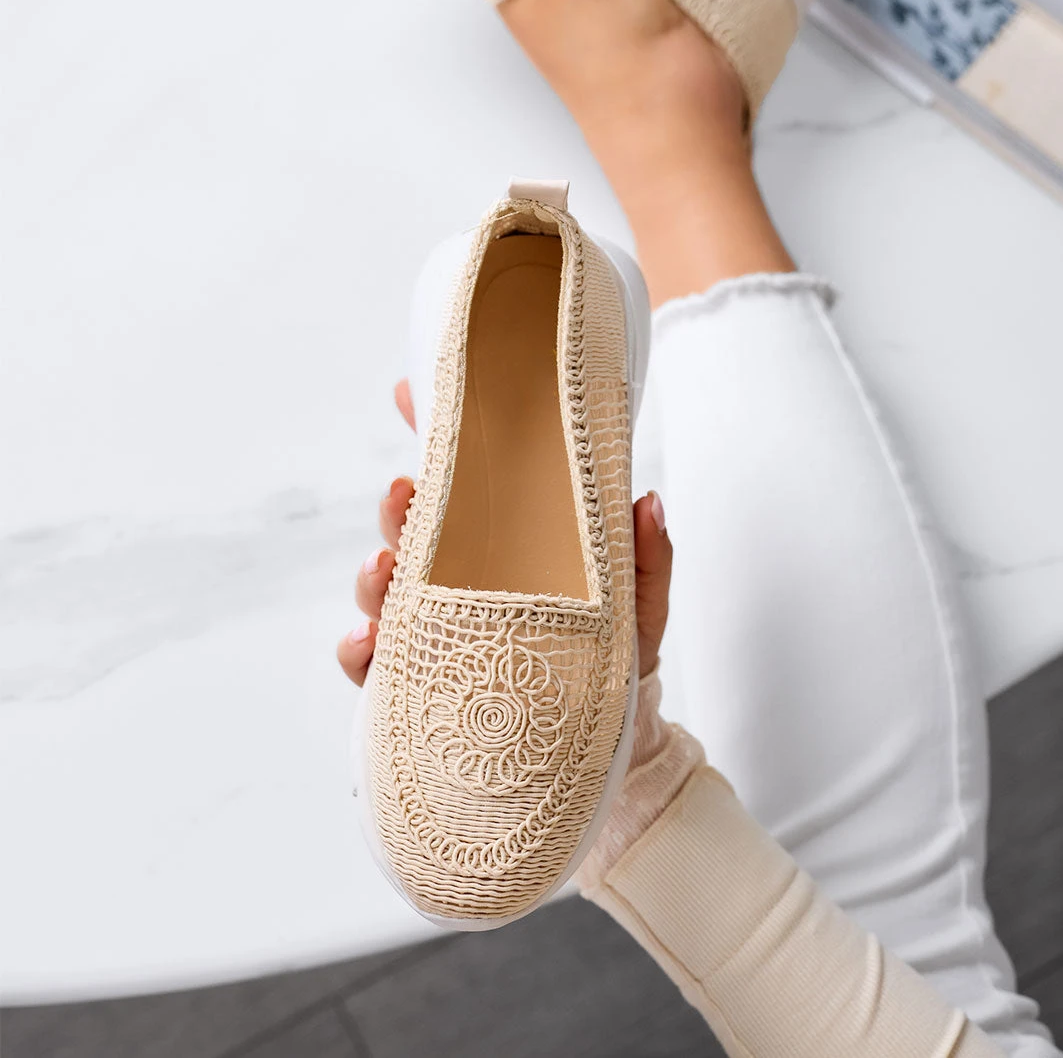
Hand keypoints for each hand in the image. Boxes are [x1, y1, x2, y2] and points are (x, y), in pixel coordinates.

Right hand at [336, 380, 672, 684]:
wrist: (612, 730)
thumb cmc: (619, 651)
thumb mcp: (639, 599)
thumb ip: (645, 555)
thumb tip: (646, 501)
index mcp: (504, 539)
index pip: (460, 478)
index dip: (433, 430)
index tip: (414, 391)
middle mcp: (460, 576)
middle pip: (410, 529)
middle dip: (397, 508)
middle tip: (402, 493)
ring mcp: (434, 626)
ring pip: (383, 589)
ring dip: (372, 574)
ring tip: (383, 566)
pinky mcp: (421, 681)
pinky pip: (371, 665)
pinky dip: (357, 650)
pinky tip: (367, 642)